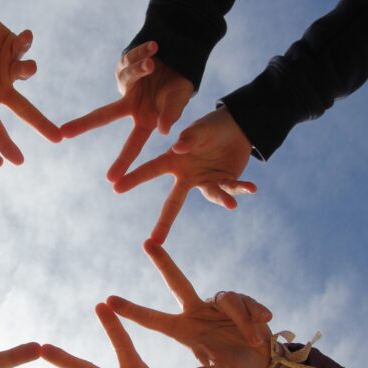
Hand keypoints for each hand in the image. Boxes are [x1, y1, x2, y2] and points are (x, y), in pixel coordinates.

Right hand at [0, 0, 60, 164]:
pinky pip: (22, 47)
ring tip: (29, 67)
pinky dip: (25, 43)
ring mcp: (7, 68)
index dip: (6, 145)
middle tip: (58, 138)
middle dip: (41, 124)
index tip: (18, 161)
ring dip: (28, 71)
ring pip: (25, 74)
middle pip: (25, 111)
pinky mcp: (12, 46)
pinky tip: (27, 36)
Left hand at [61, 41, 193, 182]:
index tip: (111, 180)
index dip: (123, 161)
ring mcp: (125, 85)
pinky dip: (142, 52)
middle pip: (103, 115)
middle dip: (84, 124)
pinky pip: (133, 56)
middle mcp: (131, 105)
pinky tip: (154, 47)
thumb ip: (171, 115)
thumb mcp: (179, 101)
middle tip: (63, 132)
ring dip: (140, 69)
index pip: (133, 144)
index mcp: (145, 120)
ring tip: (153, 63)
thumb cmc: (180, 87)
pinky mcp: (125, 64)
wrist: (181, 60)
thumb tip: (164, 131)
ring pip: (129, 75)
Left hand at [107, 240, 272, 367]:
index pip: (154, 320)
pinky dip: (255, 314)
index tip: (109, 301)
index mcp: (184, 332)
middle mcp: (196, 312)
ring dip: (243, 320)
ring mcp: (216, 305)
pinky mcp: (238, 302)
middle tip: (147, 243)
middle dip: (163, 262)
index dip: (132, 310)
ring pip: (227, 299)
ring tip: (254, 340)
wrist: (260, 363)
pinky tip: (265, 322)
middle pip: (177, 283)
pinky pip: (245, 302)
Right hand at [114, 107, 256, 243]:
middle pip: (173, 202)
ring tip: (231, 204)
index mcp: (174, 161)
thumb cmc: (211, 126)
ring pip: (211, 196)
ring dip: (222, 199)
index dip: (135, 178)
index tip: (115, 187)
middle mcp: (187, 176)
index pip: (151, 170)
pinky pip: (233, 189)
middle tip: (155, 241)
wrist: (236, 128)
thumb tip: (177, 147)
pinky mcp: (225, 183)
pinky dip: (242, 189)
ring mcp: (206, 182)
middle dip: (164, 222)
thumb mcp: (201, 129)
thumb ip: (190, 138)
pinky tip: (252, 188)